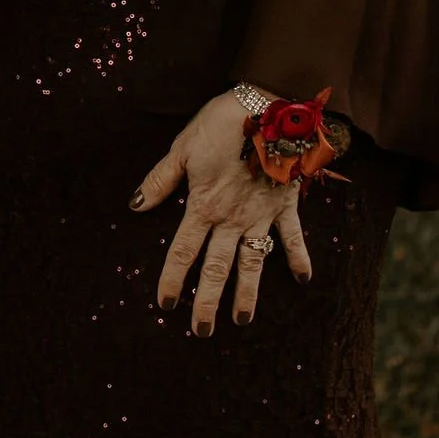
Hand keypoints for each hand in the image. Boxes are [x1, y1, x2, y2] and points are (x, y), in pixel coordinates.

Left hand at [131, 93, 313, 333]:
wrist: (267, 105)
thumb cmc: (220, 123)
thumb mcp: (182, 148)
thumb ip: (160, 180)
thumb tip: (136, 205)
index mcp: (203, 206)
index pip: (183, 252)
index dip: (172, 279)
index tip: (165, 305)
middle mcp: (231, 218)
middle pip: (216, 268)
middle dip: (208, 302)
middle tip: (202, 332)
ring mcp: (261, 215)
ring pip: (252, 263)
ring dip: (247, 293)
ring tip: (242, 320)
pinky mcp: (286, 205)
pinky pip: (293, 237)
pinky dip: (299, 257)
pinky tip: (303, 280)